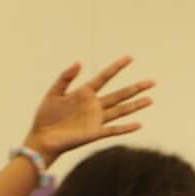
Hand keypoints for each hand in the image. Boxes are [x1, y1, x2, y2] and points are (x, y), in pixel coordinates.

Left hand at [23, 56, 152, 165]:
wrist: (42, 138)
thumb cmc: (45, 116)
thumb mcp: (53, 92)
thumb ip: (65, 77)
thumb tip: (79, 62)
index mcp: (84, 92)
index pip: (104, 77)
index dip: (117, 67)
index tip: (129, 58)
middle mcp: (94, 105)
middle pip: (119, 94)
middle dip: (136, 88)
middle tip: (152, 81)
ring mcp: (96, 119)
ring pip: (121, 110)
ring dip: (136, 105)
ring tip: (150, 99)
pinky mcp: (95, 133)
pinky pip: (114, 130)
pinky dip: (126, 128)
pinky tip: (138, 124)